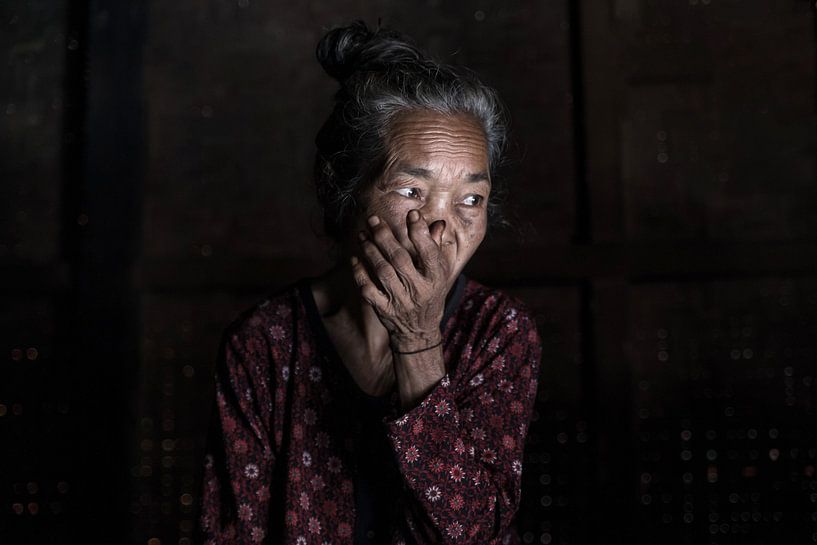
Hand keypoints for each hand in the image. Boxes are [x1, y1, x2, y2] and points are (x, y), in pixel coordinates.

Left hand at [352, 209, 451, 350]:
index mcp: (436, 279)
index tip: (411, 214)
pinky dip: (360, 273)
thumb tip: (437, 223)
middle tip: (373, 220)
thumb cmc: (431, 295)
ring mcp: (400, 301)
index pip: (429, 252)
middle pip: (400, 260)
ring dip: (370, 250)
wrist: (419, 331)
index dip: (420, 232)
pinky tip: (355, 259)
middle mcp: (419, 290)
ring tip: (362, 234)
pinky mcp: (384, 310)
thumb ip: (437, 248)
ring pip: (382, 272)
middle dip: (385, 237)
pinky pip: (368, 290)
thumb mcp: (441, 274)